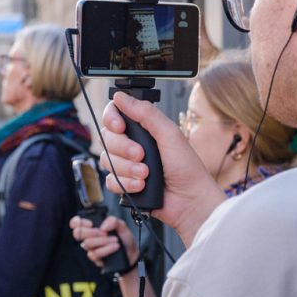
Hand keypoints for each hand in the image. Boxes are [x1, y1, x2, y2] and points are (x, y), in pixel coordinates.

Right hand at [70, 215, 137, 267]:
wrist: (131, 253)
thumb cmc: (124, 239)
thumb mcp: (122, 225)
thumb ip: (113, 220)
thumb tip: (103, 225)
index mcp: (93, 226)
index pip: (76, 223)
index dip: (78, 222)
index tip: (91, 224)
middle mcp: (90, 236)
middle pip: (78, 233)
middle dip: (93, 232)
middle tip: (105, 233)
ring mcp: (91, 248)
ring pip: (88, 243)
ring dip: (103, 241)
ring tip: (115, 240)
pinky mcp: (95, 258)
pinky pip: (95, 253)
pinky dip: (107, 249)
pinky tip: (114, 247)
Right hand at [99, 92, 225, 245]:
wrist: (190, 200)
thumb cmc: (186, 167)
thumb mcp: (169, 133)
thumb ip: (145, 113)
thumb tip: (121, 97)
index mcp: (143, 129)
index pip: (113, 116)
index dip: (111, 119)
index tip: (119, 127)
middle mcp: (132, 144)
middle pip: (107, 139)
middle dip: (123, 149)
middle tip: (142, 154)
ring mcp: (127, 165)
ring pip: (107, 161)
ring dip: (127, 169)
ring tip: (146, 174)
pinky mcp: (125, 184)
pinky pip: (110, 181)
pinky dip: (125, 184)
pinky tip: (141, 185)